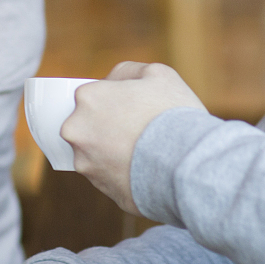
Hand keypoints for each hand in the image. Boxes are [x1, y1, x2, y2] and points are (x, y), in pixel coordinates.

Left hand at [63, 62, 203, 215]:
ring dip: (114, 153)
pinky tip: (149, 169)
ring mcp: (86, 163)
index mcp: (87, 98)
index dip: (113, 100)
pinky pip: (112, 178)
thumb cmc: (173, 113)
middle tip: (139, 129)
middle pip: (88, 126)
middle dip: (108, 128)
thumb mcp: (156, 73)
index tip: (132, 106)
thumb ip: (126, 73)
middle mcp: (76, 131)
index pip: (91, 96)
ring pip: (97, 154)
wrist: (188, 164)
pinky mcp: (102, 190)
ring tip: (147, 152)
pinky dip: (125, 174)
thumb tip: (113, 83)